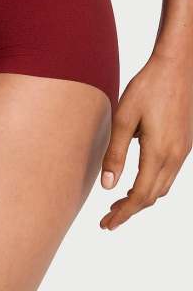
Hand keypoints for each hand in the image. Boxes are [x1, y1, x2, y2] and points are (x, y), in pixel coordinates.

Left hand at [100, 51, 192, 229]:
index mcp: (159, 152)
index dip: (122, 213)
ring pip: (163, 186)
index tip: (107, 224)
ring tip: (119, 203)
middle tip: (108, 219)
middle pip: (153, 196)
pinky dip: (152, 185)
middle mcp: (175, 156)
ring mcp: (183, 150)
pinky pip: (169, 174)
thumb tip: (108, 186)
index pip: (140, 195)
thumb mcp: (123, 119)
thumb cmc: (147, 88)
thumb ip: (115, 154)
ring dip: (142, 198)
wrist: (176, 66)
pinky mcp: (184, 142)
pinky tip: (138, 180)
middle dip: (130, 211)